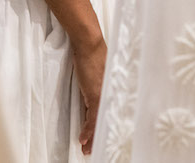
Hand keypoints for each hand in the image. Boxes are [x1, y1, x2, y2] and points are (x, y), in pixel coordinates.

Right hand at [73, 36, 106, 153]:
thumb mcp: (96, 72)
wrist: (89, 44)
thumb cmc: (92, 53)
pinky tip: (83, 139)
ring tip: (87, 149)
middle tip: (94, 148)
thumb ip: (97, 84)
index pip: (108, 112)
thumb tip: (92, 92)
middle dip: (99, 136)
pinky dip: (87, 130)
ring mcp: (104, 95)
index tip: (100, 136)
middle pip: (106, 120)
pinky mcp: (95, 95)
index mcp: (110, 89)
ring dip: (92, 138)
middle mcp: (110, 93)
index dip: (103, 126)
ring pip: (99, 122)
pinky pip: (92, 118)